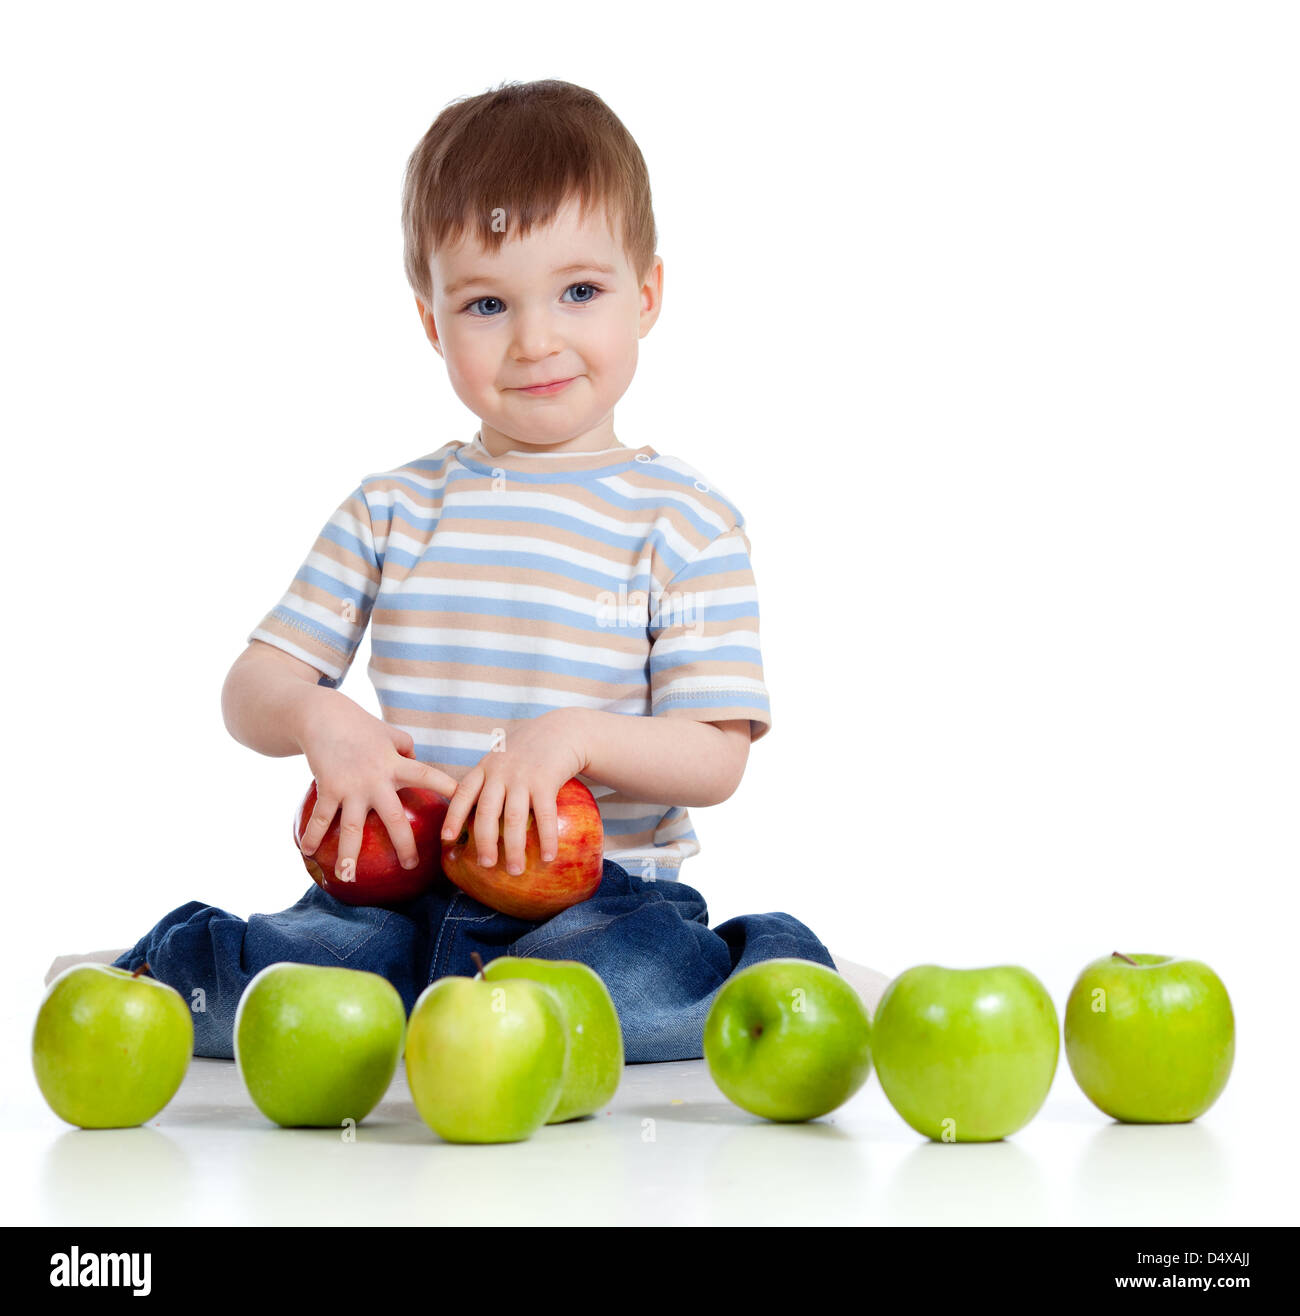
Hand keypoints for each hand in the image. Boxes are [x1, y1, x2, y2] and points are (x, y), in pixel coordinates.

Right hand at [294, 690, 459, 880]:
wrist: (323, 716)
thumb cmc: (361, 725)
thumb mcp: (390, 734)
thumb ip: (405, 749)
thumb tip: (415, 761)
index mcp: (396, 765)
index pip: (427, 775)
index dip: (445, 787)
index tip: (462, 800)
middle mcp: (376, 780)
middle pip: (393, 818)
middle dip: (403, 844)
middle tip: (411, 865)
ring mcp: (350, 787)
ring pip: (351, 828)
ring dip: (349, 855)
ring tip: (349, 878)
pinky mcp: (328, 789)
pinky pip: (320, 818)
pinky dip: (312, 836)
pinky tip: (308, 853)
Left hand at [440, 709, 590, 876]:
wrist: (561, 731)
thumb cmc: (527, 752)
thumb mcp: (500, 759)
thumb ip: (487, 782)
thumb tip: (472, 819)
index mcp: (485, 768)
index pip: (462, 794)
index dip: (453, 817)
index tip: (446, 839)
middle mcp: (500, 772)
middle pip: (486, 813)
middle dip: (484, 842)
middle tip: (486, 865)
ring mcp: (523, 777)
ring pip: (513, 819)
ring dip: (513, 848)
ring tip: (515, 870)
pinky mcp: (547, 781)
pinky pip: (545, 815)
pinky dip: (546, 838)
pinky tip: (549, 856)